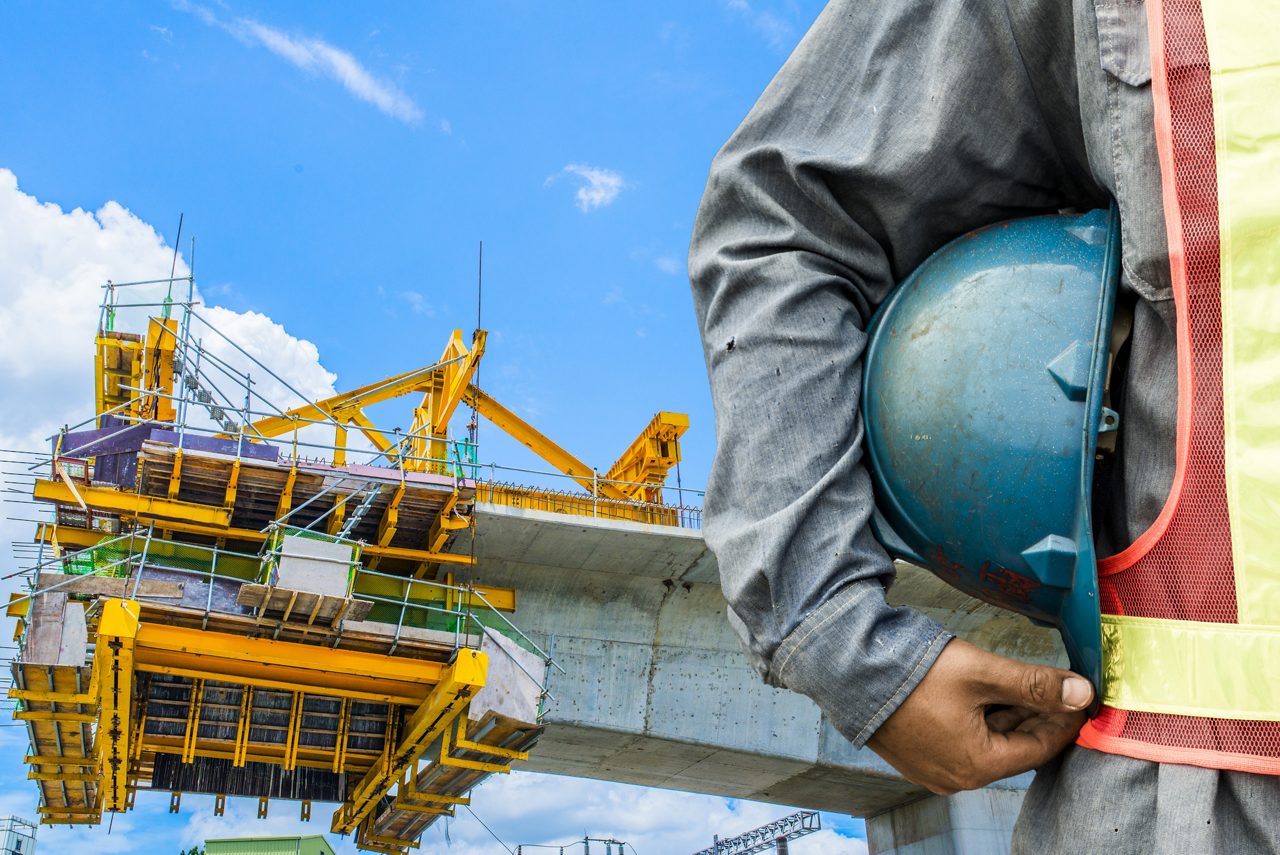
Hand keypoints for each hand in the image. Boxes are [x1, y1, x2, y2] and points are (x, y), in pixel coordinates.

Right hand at [866, 638, 1093, 794]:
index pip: (1039, 748)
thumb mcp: (981, 673)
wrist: (846, 668)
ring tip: (1026, 686)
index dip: (1065, 722)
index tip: (1084, 699)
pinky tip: (988, 695)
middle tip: (1059, 689)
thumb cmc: (911, 672)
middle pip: (1012, 747)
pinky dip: (980, 720)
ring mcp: (931, 769)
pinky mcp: (914, 753)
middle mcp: (954, 777)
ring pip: (985, 744)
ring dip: (1008, 716)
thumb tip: (1083, 694)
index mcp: (976, 765)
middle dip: (1037, 717)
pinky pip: (960, 741)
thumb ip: (1034, 684)